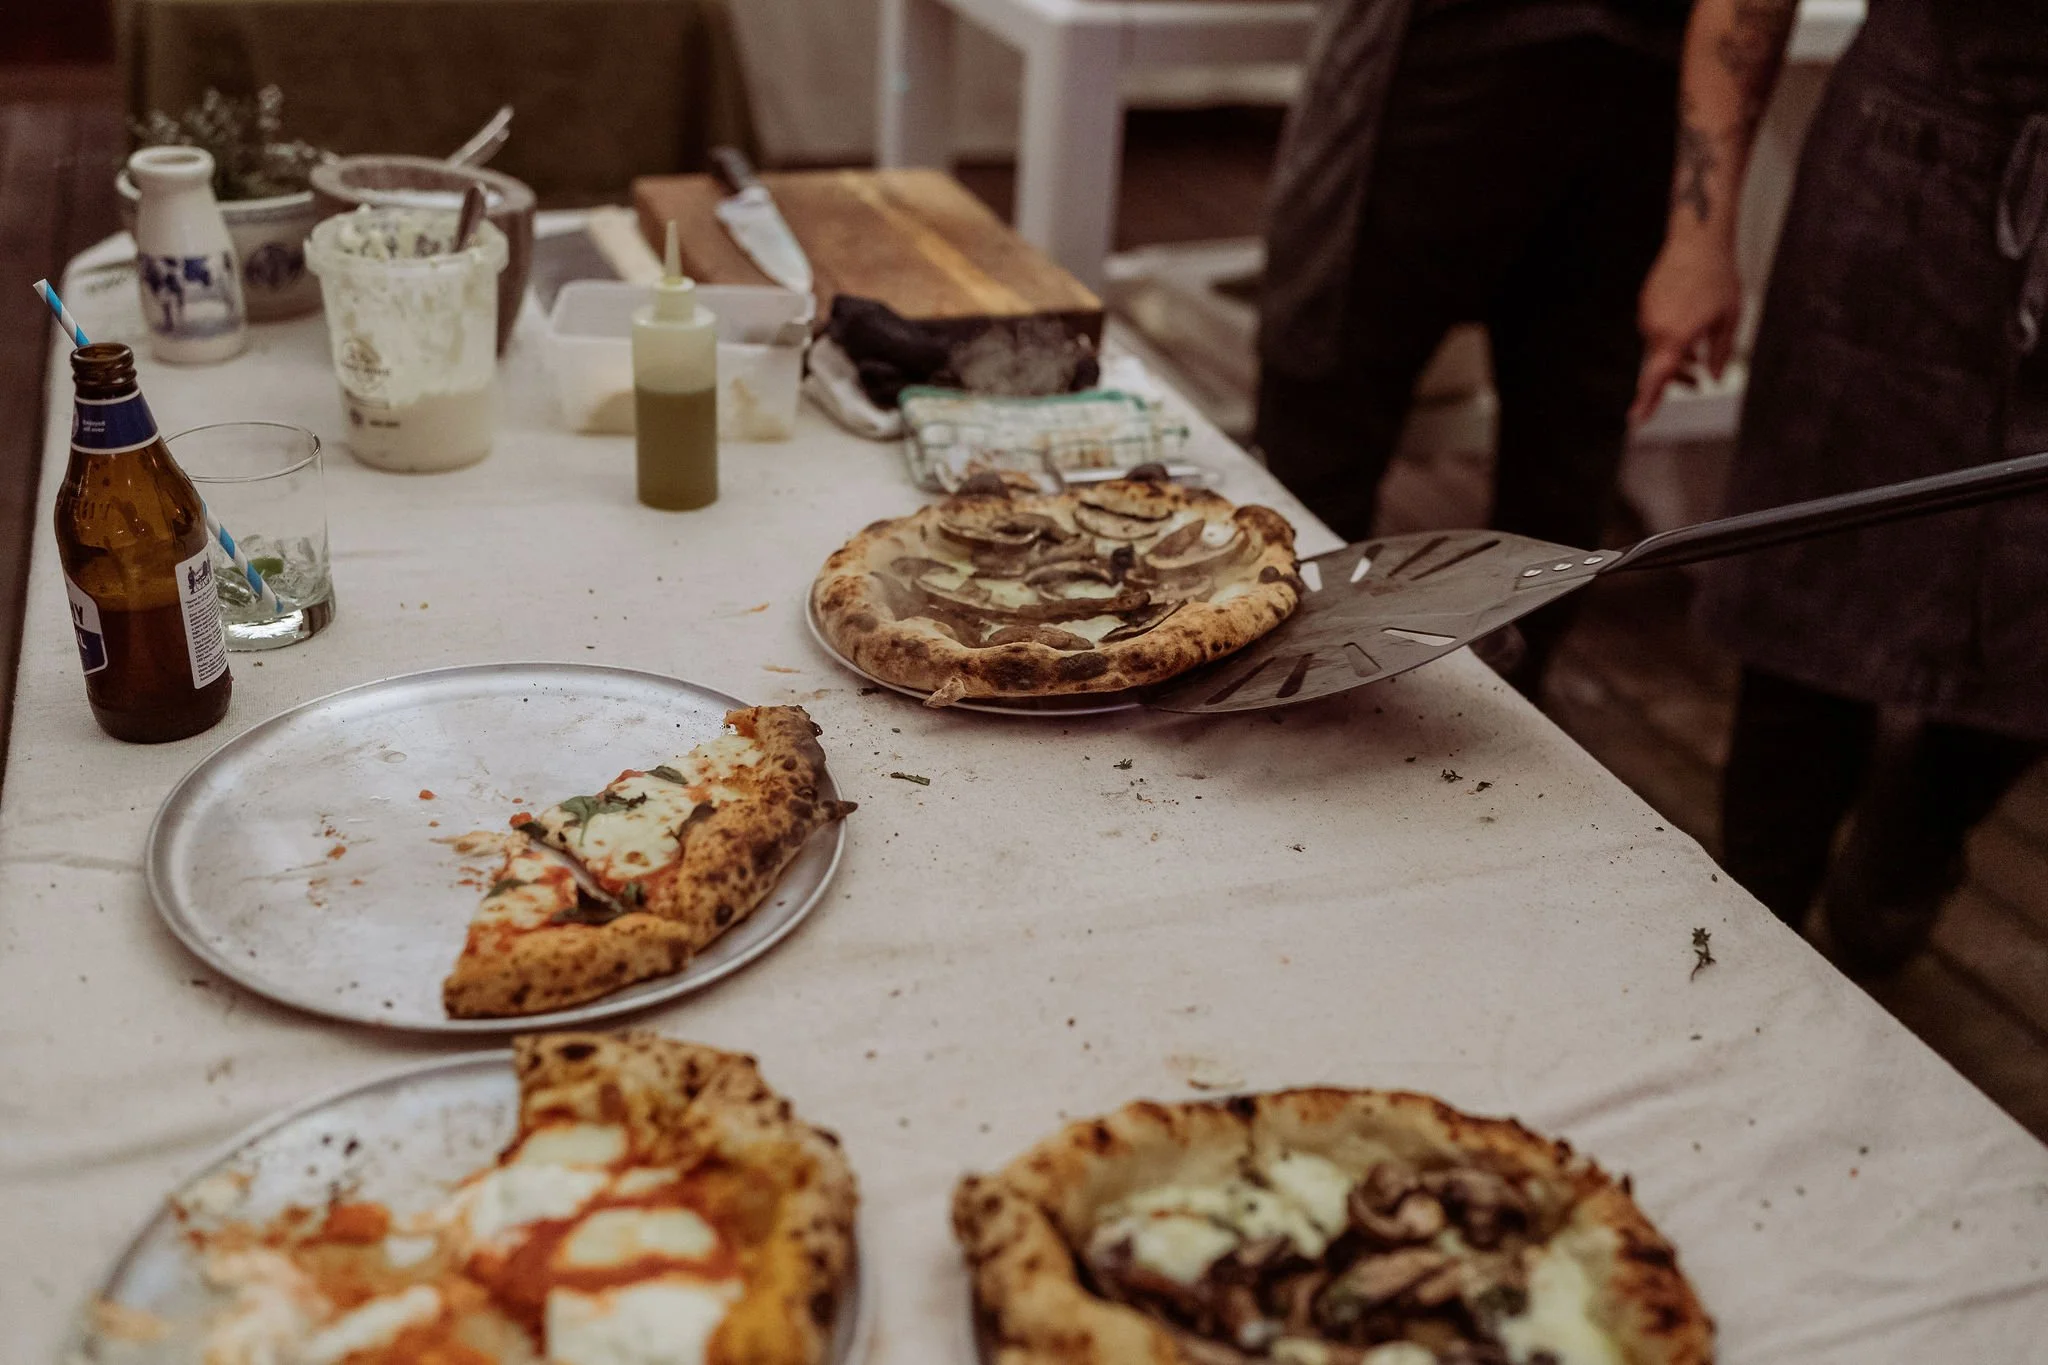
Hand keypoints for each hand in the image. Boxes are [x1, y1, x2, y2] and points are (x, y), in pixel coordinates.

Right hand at [1631, 233, 1742, 424]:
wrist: (1698, 240)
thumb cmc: (1717, 278)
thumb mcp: (1729, 319)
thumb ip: (1719, 353)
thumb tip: (1713, 378)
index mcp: (1675, 336)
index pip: (1656, 377)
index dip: (1647, 401)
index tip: (1636, 420)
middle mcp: (1655, 328)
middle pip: (1659, 366)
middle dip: (1677, 378)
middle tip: (1697, 384)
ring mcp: (1648, 315)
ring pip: (1659, 347)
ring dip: (1677, 356)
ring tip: (1699, 355)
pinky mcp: (1646, 303)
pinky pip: (1656, 330)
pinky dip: (1671, 338)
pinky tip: (1689, 331)